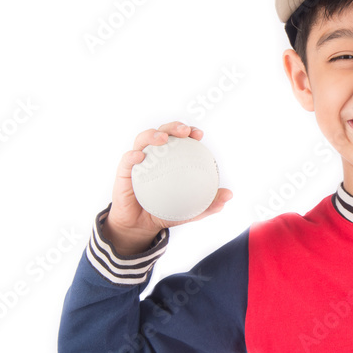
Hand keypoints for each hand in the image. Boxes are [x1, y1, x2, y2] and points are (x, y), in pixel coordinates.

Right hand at [104, 121, 232, 253]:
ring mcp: (138, 161)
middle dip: (174, 126)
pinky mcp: (123, 171)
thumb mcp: (190, 211)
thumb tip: (229, 195)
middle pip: (163, 132)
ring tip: (163, 139)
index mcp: (170, 159)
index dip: (190, 132)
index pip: (181, 140)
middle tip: (184, 131)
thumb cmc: (165, 213)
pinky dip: (133, 156)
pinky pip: (127, 160)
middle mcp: (154, 155)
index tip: (199, 134)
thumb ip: (209, 204)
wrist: (140, 226)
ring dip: (153, 134)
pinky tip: (140, 157)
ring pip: (143, 140)